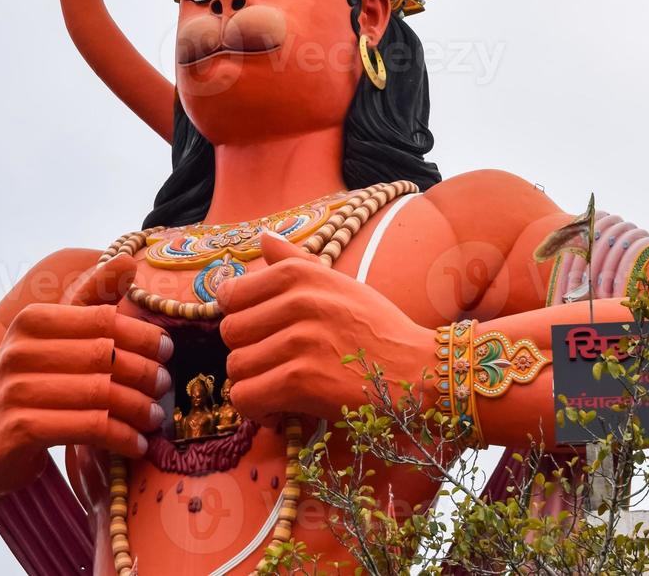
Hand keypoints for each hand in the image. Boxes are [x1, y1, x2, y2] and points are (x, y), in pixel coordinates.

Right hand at [0, 254, 171, 502]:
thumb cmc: (30, 386)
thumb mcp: (54, 338)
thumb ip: (91, 301)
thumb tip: (129, 262)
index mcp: (32, 320)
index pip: (103, 319)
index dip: (142, 334)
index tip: (167, 350)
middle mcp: (19, 349)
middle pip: (105, 357)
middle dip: (144, 373)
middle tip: (165, 387)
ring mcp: (16, 389)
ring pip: (101, 393)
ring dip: (138, 408)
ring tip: (155, 416)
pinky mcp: (21, 428)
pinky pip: (88, 428)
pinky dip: (120, 437)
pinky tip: (136, 444)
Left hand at [217, 232, 435, 422]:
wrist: (418, 371)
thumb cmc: (377, 329)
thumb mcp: (338, 283)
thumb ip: (295, 261)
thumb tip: (262, 237)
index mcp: (300, 273)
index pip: (231, 294)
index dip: (239, 319)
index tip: (259, 335)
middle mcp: (297, 300)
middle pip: (230, 332)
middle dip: (246, 354)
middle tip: (273, 366)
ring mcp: (299, 339)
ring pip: (236, 367)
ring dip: (253, 385)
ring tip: (279, 389)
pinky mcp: (302, 380)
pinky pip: (246, 396)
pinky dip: (256, 410)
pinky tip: (279, 411)